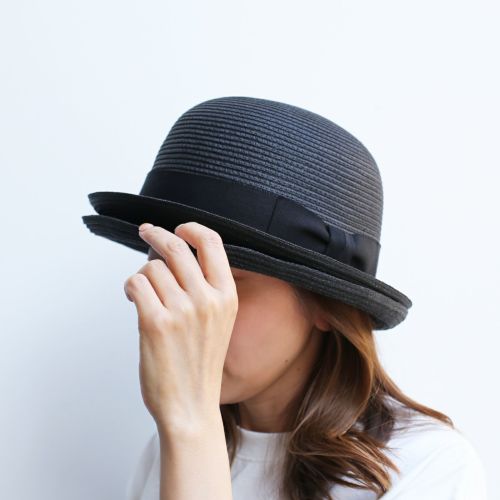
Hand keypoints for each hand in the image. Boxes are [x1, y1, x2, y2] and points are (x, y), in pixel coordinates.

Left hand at [123, 222, 238, 432]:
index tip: (179, 227)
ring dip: (143, 275)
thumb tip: (172, 255)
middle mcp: (207, 299)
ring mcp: (182, 311)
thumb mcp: (220, 321)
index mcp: (227, 296)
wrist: (191, 405)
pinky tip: (133, 298)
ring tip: (143, 291)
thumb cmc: (201, 364)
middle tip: (146, 231)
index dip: (192, 228)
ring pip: (151, 267)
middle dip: (156, 234)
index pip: (213, 243)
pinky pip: (136, 283)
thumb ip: (205, 288)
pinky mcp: (155, 323)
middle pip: (176, 248)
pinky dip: (130, 286)